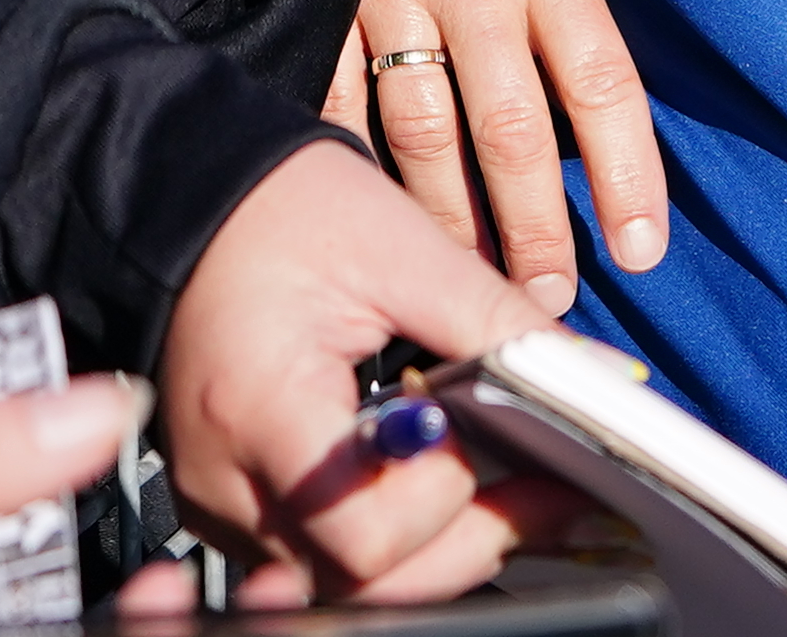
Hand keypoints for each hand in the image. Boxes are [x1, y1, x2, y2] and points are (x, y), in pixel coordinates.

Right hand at [157, 143, 577, 603]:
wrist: (186, 202)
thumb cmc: (277, 210)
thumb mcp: (400, 247)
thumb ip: (496, 322)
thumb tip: (599, 378)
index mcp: (258, 409)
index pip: (362, 531)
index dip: (447, 501)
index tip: (508, 447)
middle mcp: (226, 480)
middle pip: (362, 581)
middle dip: (470, 544)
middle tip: (553, 495)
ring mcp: (224, 504)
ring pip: (349, 584)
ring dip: (442, 549)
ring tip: (517, 494)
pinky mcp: (235, 506)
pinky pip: (325, 556)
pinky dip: (397, 538)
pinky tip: (450, 491)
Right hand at [320, 0, 666, 279]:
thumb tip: (609, 117)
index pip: (604, 84)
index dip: (626, 176)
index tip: (642, 252)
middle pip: (512, 132)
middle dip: (533, 231)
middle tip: (549, 306)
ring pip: (422, 135)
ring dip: (450, 223)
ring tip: (470, 290)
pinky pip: (337, 102)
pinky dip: (355, 170)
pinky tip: (368, 225)